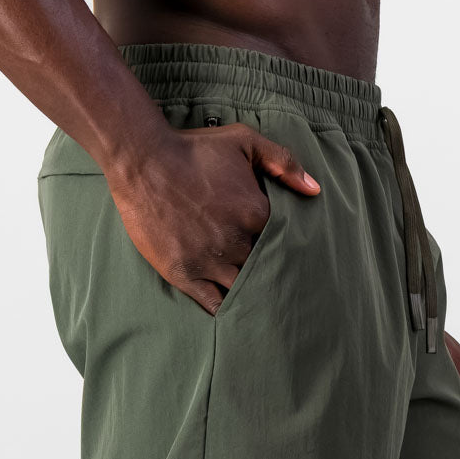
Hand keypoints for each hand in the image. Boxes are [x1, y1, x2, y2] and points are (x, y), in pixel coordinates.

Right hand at [106, 123, 319, 313]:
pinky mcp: (186, 275)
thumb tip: (315, 190)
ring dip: (252, 297)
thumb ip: (282, 161)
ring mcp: (211, 262)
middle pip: (265, 269)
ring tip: (262, 304)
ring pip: (244, 291)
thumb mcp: (243, 141)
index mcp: (256, 214)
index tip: (286, 255)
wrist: (143, 161)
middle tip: (281, 287)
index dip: (285, 249)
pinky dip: (228, 312)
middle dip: (270, 275)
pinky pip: (216, 305)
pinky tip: (237, 316)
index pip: (284, 242)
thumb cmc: (194, 150)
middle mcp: (237, 242)